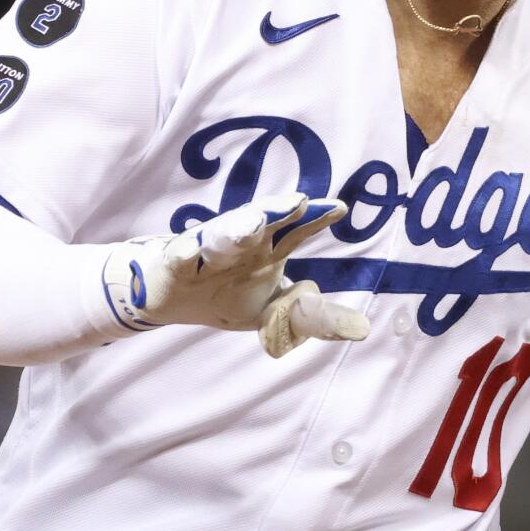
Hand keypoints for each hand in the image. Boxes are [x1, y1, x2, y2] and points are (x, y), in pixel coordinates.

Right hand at [100, 193, 371, 357]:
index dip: (316, 218)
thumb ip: (314, 318)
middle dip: (279, 210)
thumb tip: (363, 328)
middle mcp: (239, 243)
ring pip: (223, 236)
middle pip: (262, 222)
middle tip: (299, 201)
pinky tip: (188, 250)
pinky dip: (184, 254)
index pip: (296, 229)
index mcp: (266, 249)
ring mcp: (206, 252)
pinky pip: (179, 259)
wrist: (167, 300)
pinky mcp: (174, 267)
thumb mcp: (272, 313)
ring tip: (256, 222)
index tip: (338, 208)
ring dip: (239, 227)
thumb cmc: (224, 296)